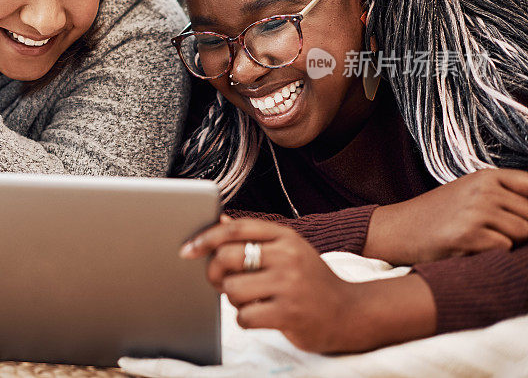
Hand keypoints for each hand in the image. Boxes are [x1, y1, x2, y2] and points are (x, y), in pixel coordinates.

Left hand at [180, 218, 435, 352]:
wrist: (350, 313)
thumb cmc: (310, 280)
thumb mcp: (288, 249)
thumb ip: (255, 237)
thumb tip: (220, 220)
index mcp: (285, 236)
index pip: (236, 229)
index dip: (207, 237)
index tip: (187, 249)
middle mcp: (287, 256)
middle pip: (227, 257)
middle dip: (214, 272)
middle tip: (218, 281)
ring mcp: (289, 285)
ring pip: (232, 289)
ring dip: (234, 298)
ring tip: (251, 299)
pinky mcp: (288, 314)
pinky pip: (244, 316)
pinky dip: (245, 319)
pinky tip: (261, 315)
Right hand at [365, 168, 527, 264]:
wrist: (399, 228)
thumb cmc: (438, 214)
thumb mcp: (471, 193)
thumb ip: (506, 197)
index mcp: (486, 177)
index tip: (520, 218)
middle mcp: (483, 190)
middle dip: (524, 231)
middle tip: (496, 234)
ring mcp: (475, 211)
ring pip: (523, 233)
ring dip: (510, 243)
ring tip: (485, 241)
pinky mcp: (467, 235)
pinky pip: (504, 248)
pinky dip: (494, 254)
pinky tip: (473, 248)